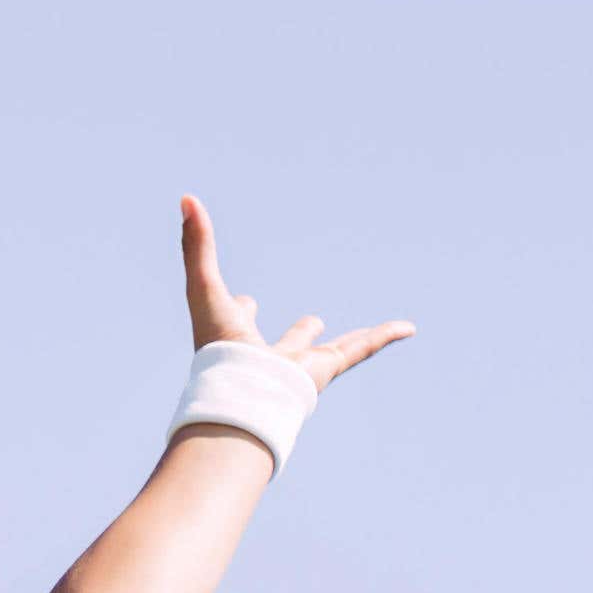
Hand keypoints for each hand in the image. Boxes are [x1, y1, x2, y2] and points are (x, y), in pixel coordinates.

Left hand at [178, 194, 410, 393]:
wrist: (243, 394)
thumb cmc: (219, 345)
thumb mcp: (203, 285)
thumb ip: (196, 244)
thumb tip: (186, 198)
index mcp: (238, 338)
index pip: (241, 316)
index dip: (242, 306)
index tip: (248, 300)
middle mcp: (269, 355)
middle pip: (288, 341)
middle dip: (300, 334)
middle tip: (312, 322)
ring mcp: (299, 365)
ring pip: (327, 350)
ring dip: (341, 344)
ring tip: (362, 337)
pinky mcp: (326, 370)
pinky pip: (361, 349)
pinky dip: (385, 337)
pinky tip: (406, 328)